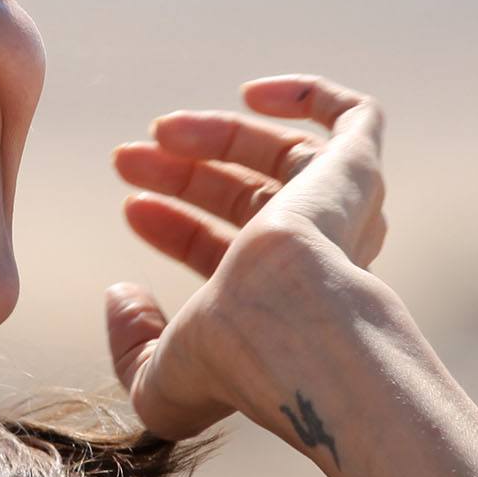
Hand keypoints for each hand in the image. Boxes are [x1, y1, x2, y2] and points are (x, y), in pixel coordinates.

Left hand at [103, 73, 390, 446]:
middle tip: (125, 159)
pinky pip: (356, 118)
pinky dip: (309, 96)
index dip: (177, 228)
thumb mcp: (159, 382)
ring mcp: (343, 212)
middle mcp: (322, 258)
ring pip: (285, 157)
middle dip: (183, 176)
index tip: (130, 207)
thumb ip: (130, 346)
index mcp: (284, 305)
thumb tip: (121, 294)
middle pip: (252, 199)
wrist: (287, 323)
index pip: (233, 252)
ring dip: (218, 135)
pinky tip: (253, 94)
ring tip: (160, 129)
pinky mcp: (356, 170)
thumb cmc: (232, 361)